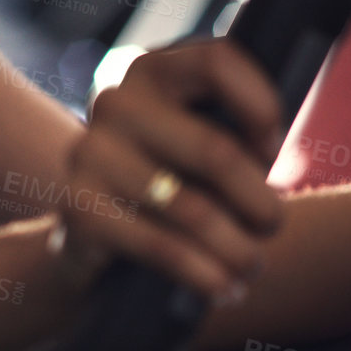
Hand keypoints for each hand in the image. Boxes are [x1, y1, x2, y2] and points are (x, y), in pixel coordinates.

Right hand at [56, 38, 284, 300]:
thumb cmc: (166, 178)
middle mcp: (115, 101)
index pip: (217, 61)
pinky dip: (203, 275)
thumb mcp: (196, 140)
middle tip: (272, 226)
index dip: (260, 105)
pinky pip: (161, 246)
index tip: (271, 149)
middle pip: (215, 150)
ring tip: (251, 266)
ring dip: (237, 248)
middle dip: (259, 202)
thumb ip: (231, 128)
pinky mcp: (78, 206)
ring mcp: (90, 152)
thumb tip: (268, 153)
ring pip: (193, 210)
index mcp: (151, 70)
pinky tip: (224, 288)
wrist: (90, 231)